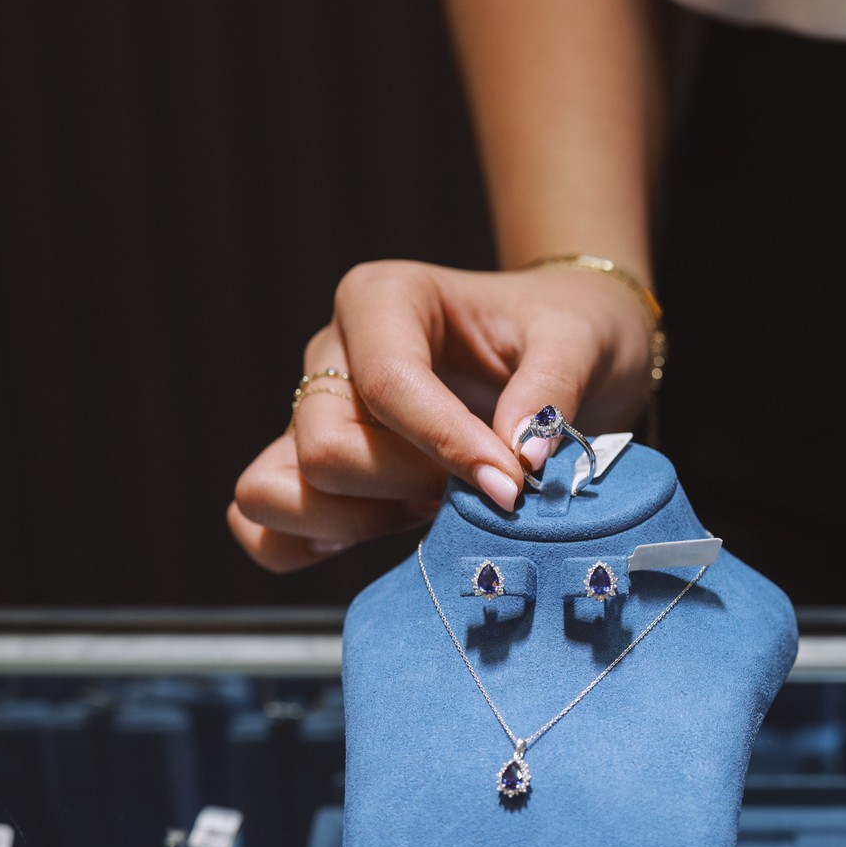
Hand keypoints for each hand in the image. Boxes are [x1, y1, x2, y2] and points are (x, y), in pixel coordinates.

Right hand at [229, 260, 653, 572]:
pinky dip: (309, 546)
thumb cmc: (568, 330)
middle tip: (482, 491)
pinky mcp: (317, 472)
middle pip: (325, 446)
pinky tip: (387, 535)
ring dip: (358, 521)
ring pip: (275, 490)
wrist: (565, 347)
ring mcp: (316, 415)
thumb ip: (552, 392)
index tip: (511, 487)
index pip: (386, 383)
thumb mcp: (582, 342)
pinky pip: (263, 526)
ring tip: (434, 510)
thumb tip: (520, 457)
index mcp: (384, 300)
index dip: (445, 446)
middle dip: (408, 486)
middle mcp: (333, 354)